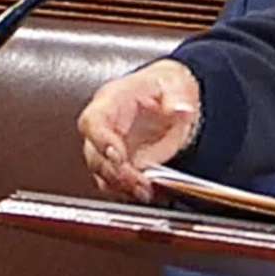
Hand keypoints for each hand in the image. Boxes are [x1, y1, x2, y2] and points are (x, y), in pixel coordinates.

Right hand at [79, 58, 204, 201]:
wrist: (171, 96)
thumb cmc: (164, 86)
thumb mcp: (175, 83)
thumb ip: (177, 96)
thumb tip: (181, 108)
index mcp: (111, 100)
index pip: (93, 121)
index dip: (100, 141)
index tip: (118, 155)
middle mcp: (104, 125)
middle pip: (94, 153)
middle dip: (115, 171)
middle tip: (139, 181)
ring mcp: (109, 146)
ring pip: (101, 172)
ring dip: (120, 185)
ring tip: (145, 190)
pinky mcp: (120, 163)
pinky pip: (113, 181)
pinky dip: (126, 190)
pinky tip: (145, 192)